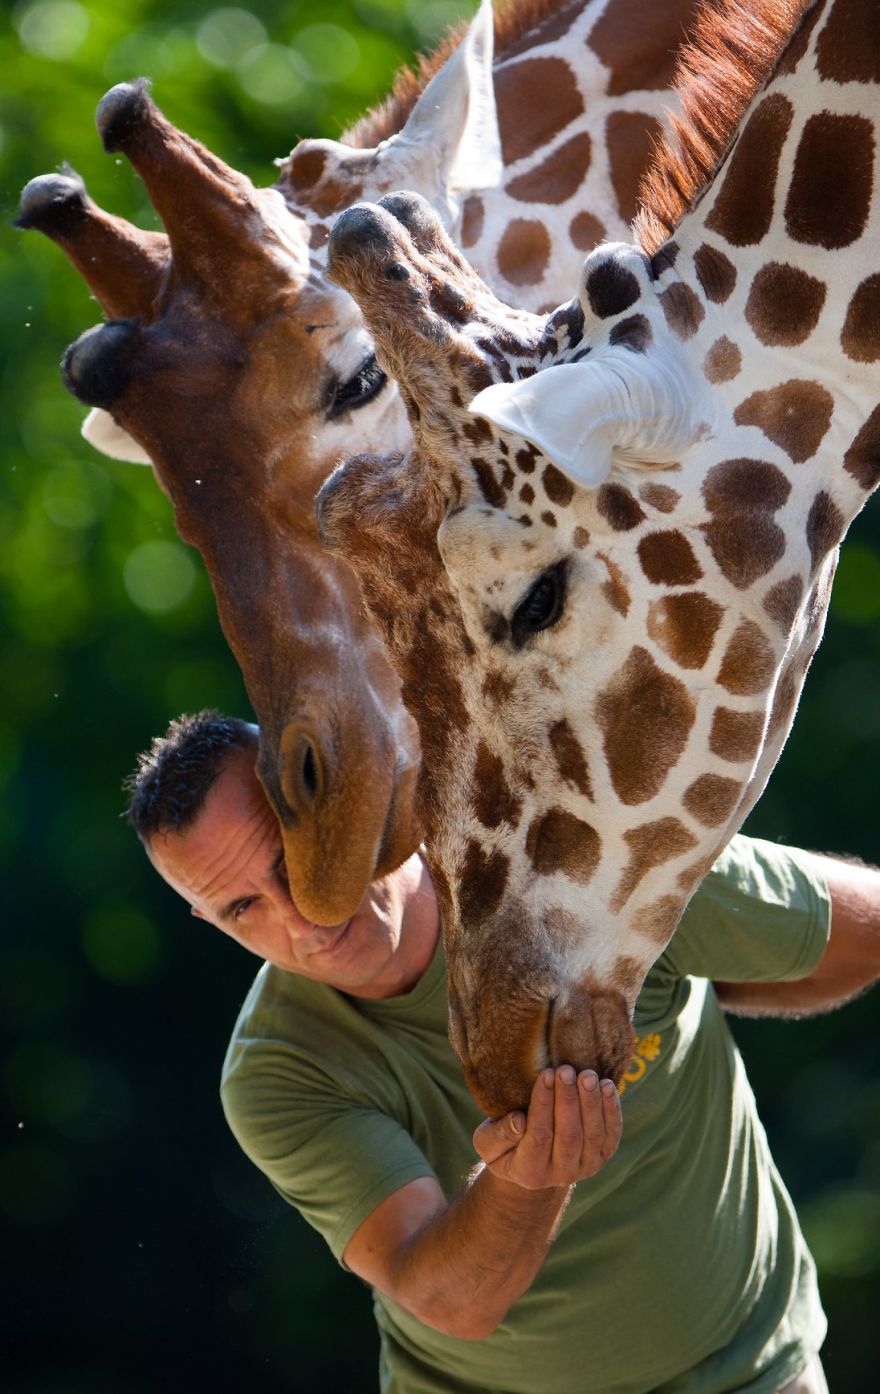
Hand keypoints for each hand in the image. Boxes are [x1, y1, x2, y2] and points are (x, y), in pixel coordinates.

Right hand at [472, 1066, 621, 1189]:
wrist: (532, 1162)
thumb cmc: (504, 1144)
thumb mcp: (487, 1142)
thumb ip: (498, 1135)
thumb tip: (519, 1121)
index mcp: (529, 1172)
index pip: (539, 1135)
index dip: (543, 1104)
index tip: (545, 1074)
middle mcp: (560, 1175)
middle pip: (569, 1136)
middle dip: (568, 1100)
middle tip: (565, 1070)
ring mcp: (585, 1167)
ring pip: (593, 1134)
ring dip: (592, 1102)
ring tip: (587, 1074)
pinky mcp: (602, 1156)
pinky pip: (611, 1134)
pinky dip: (612, 1110)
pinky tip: (607, 1086)